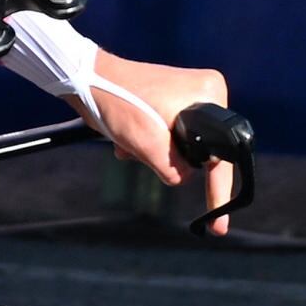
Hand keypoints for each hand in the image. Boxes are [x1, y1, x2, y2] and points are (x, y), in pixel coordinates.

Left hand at [86, 51, 237, 235]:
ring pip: (178, 147)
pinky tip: (124, 139)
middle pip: (198, 150)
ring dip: (151, 153)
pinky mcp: (168, 103)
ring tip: (127, 142)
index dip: (218, 190)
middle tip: (138, 150)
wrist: (84, 79)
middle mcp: (204, 92)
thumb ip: (174, 169)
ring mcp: (186, 97)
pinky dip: (145, 144)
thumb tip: (184, 178)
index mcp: (210, 94)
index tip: (219, 226)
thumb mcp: (149, 144)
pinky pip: (166, 137)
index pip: (221, 152)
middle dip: (167, 160)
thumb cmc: (117, 102)